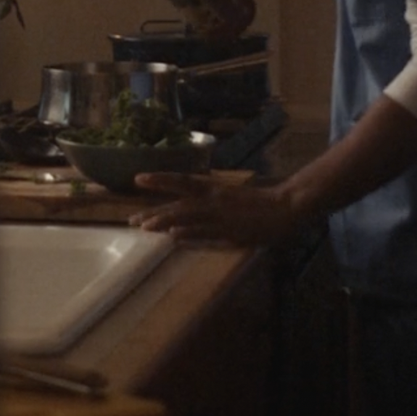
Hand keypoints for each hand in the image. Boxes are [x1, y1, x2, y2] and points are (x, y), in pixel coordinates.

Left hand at [128, 172, 309, 246]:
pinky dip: (188, 233)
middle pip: (177, 203)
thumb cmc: (259, 201)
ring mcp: (220, 216)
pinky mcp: (229, 231)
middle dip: (154, 210)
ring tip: (144, 226)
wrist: (285, 206)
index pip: (181, 180)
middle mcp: (213, 199)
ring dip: (164, 221)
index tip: (138, 179)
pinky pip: (204, 232)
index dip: (160, 179)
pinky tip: (173, 236)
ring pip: (186, 217)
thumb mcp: (230, 195)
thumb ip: (211, 198)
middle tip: (131, 219)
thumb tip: (191, 203)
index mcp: (214, 188)